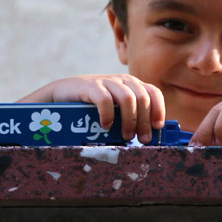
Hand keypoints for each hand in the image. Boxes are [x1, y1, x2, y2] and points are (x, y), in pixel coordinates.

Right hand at [18, 75, 165, 143]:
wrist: (63, 93)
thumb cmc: (92, 107)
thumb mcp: (114, 110)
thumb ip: (128, 118)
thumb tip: (146, 139)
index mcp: (131, 85)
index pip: (152, 92)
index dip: (158, 109)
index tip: (157, 127)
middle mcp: (121, 81)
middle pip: (142, 97)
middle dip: (144, 121)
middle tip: (142, 139)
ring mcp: (106, 81)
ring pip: (127, 98)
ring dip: (129, 120)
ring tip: (126, 136)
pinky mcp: (91, 86)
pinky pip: (105, 99)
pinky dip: (108, 114)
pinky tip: (106, 126)